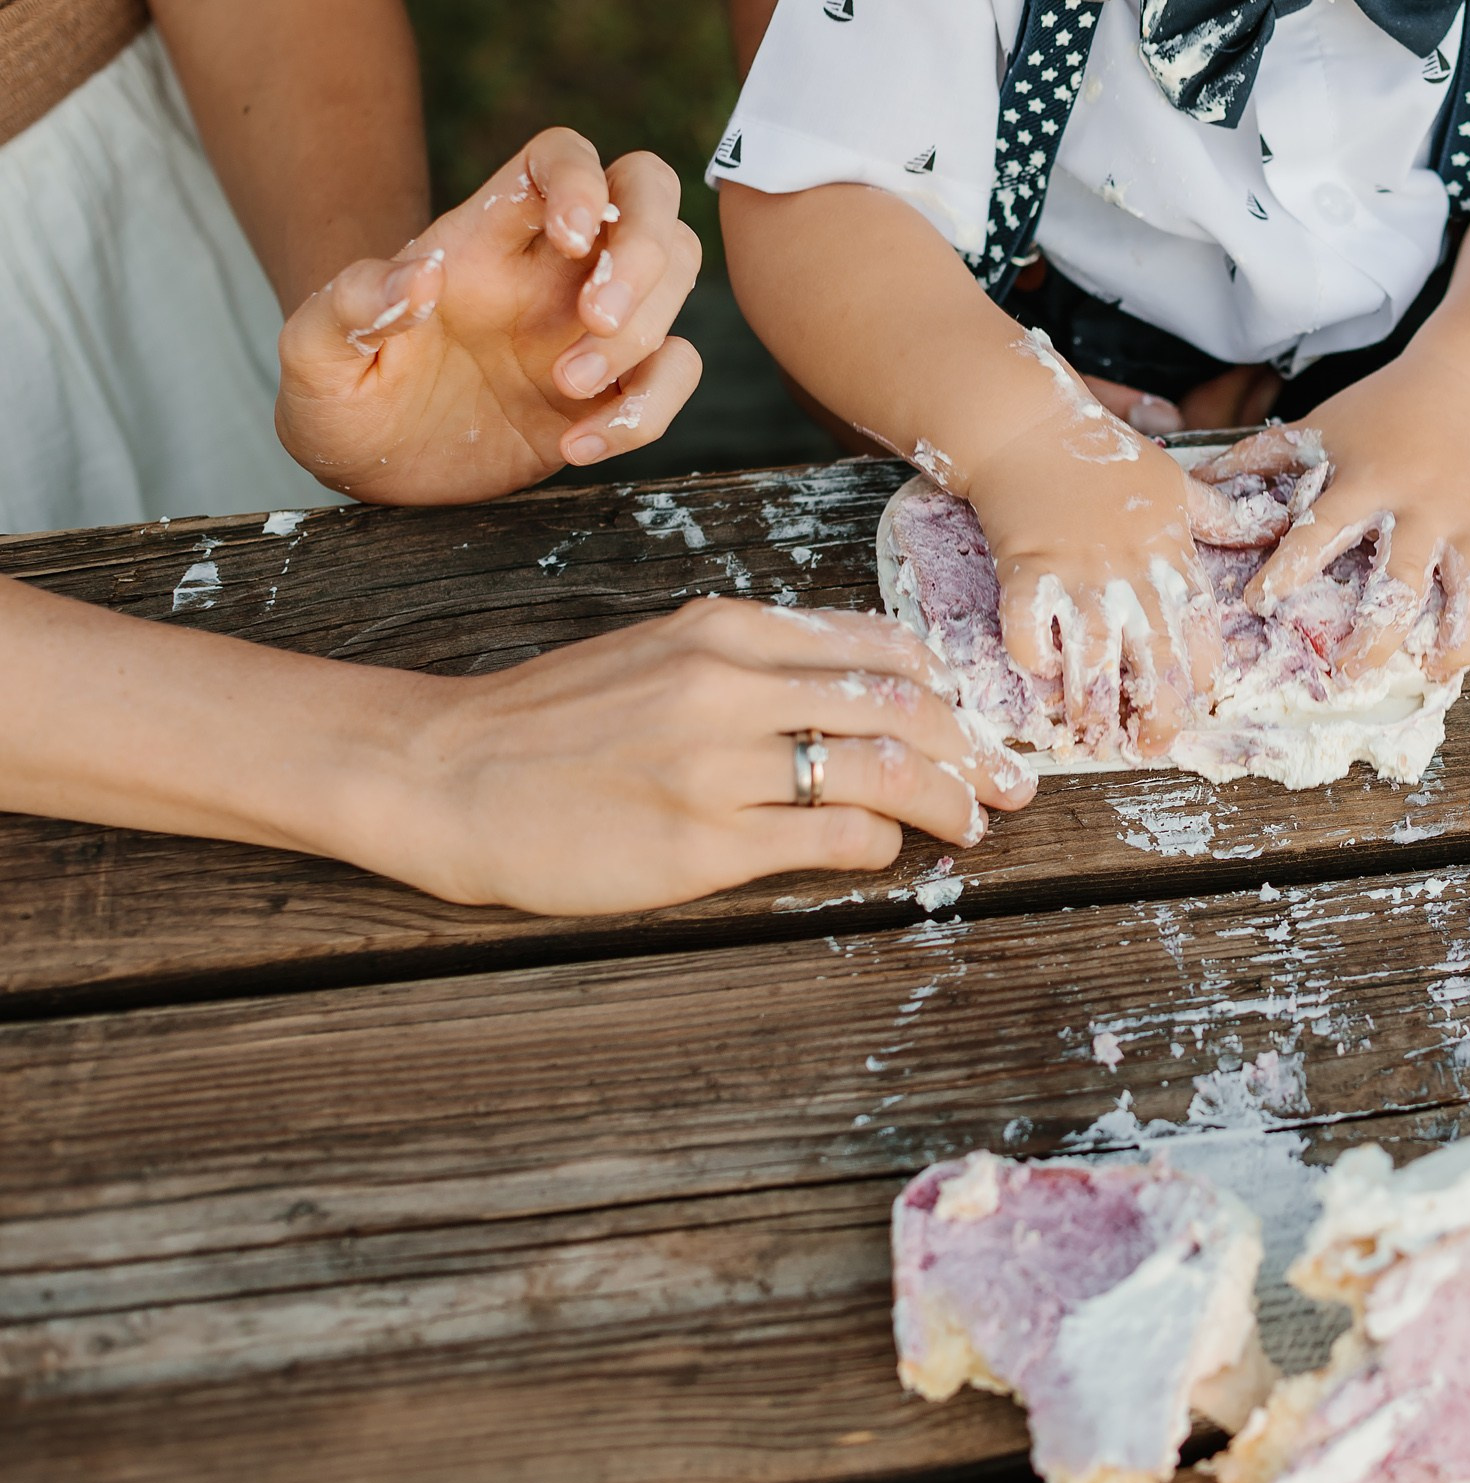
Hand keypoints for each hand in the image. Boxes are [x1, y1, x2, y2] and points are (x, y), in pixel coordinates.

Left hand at [276, 129, 705, 505]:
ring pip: (676, 279)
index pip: (560, 156)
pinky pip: (673, 375)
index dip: (581, 177)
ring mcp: (589, 328)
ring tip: (566, 389)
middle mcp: (551, 269)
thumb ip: (351, 305)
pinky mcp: (612, 392)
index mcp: (484, 235)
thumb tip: (418, 275)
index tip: (570, 234)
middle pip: (647, 197)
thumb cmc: (339, 394)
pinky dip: (647, 411)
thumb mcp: (312, 352)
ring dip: (642, 334)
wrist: (367, 466)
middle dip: (644, 248)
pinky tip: (576, 447)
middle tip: (599, 316)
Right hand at [374, 601, 1035, 913]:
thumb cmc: (553, 722)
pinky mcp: (703, 840)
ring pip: (884, 769)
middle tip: (1011, 783)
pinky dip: (879, 842)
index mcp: (726, 630)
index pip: (879, 647)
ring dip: (947, 801)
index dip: (948, 690)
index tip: (978, 721)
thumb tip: (857, 692)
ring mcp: (720, 764)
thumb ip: (753, 664)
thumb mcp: (659, 655)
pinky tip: (885, 852)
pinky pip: (833, 834)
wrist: (445, 771)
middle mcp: (732, 683)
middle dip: (975, 749)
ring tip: (971, 826)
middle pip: (904, 706)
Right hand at [960, 346, 1220, 757]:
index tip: (1191, 709)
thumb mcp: (1178, 483)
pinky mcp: (1027, 576)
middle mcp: (1132, 579)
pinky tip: (1039, 676)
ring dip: (1091, 710)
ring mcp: (1079, 580)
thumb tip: (1265, 525)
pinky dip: (1034, 663)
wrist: (1031, 430)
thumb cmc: (1107, 458)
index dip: (1200, 686)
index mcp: (1173, 562)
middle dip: (1155, 719)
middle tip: (1146, 747)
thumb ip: (1219, 516)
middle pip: (1154, 667)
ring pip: (1094, 664)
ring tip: (1089, 740)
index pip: (1202, 641)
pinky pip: (1030, 636)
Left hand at [1245, 353, 1469, 680]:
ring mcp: (1468, 521)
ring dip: (1452, 637)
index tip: (1259, 604)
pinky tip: (1462, 652)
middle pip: (1402, 578)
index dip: (1290, 569)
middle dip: (1376, 634)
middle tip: (1347, 674)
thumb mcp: (1320, 426)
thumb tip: (1191, 484)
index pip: (1324, 529)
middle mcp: (1421, 506)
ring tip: (1430, 673)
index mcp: (1368, 480)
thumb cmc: (1381, 413)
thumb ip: (1261, 459)